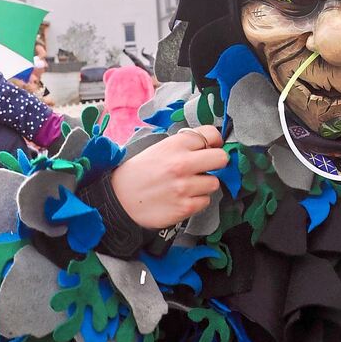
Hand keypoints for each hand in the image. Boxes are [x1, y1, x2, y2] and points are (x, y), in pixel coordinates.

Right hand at [110, 125, 226, 229]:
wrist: (119, 198)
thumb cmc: (141, 172)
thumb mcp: (161, 148)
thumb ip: (186, 145)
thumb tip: (213, 145)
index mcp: (176, 144)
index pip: (212, 134)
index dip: (214, 142)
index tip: (210, 148)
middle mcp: (182, 163)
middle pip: (221, 158)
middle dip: (216, 163)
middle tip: (205, 168)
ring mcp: (184, 187)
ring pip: (214, 183)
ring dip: (204, 185)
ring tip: (187, 186)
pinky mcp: (185, 207)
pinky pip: (206, 201)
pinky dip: (197, 201)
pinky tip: (182, 198)